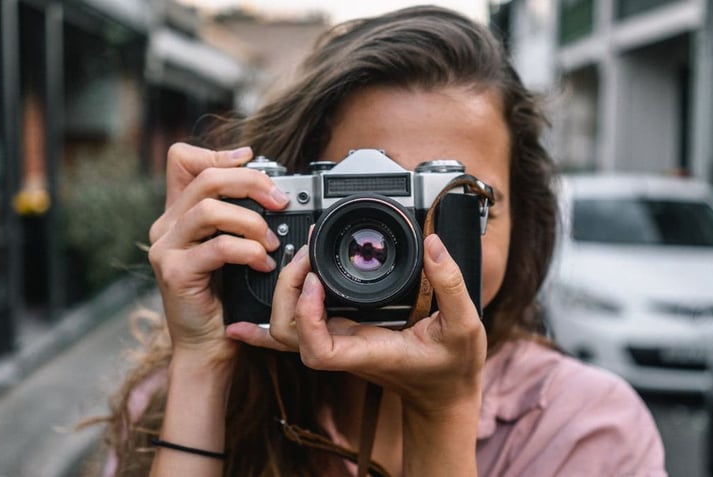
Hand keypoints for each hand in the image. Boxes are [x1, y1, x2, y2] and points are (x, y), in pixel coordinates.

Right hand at [148, 143, 289, 364]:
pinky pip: (218, 247)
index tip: (252, 159)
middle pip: (206, 178)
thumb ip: (238, 218)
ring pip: (210, 209)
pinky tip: (263, 263)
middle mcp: (165, 226)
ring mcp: (166, 249)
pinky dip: (248, 251)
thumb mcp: (231, 249)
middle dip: (251, 183)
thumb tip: (272, 189)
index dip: (218, 153)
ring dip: (251, 221)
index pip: (182, 160)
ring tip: (271, 242)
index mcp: (177, 214)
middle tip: (280, 201)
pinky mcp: (175, 273)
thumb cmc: (224, 298)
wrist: (207, 344)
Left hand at [226, 234, 486, 413]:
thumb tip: (433, 244)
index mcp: (369, 351)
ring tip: (299, 257)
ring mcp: (339, 343)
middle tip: (307, 253)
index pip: (318, 348)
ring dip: (282, 293)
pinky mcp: (340, 334)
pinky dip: (276, 313)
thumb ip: (451, 284)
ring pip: (286, 330)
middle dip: (287, 291)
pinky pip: (297, 328)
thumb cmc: (452, 367)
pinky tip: (246, 313)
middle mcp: (345, 349)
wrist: (444, 393)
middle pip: (288, 333)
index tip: (317, 281)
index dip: (307, 315)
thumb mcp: (465, 325)